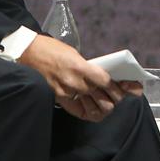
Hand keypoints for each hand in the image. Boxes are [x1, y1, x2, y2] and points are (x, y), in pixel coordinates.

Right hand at [17, 36, 132, 121]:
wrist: (27, 53)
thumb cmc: (51, 49)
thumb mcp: (74, 53)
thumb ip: (89, 67)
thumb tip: (105, 78)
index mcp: (81, 66)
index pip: (107, 83)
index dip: (121, 88)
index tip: (132, 89)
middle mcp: (75, 82)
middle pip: (104, 99)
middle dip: (116, 99)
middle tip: (119, 96)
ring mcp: (67, 93)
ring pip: (94, 110)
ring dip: (104, 108)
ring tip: (107, 102)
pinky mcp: (59, 99)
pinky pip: (80, 111)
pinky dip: (89, 111)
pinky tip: (92, 107)